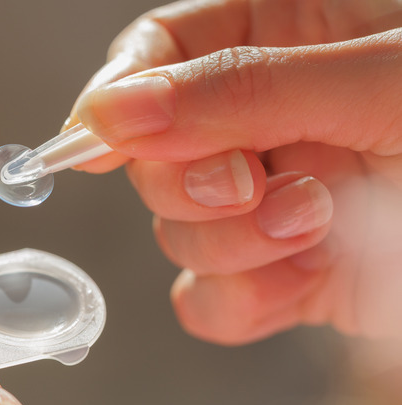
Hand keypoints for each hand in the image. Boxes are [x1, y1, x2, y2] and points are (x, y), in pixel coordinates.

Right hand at [64, 0, 401, 343]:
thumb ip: (242, 88)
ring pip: (176, 232)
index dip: (117, 95)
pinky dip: (241, 301)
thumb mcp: (382, 77)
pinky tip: (303, 281)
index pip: (156, 52)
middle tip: (257, 183)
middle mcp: (263, 119)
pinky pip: (208, 300)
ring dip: (233, 244)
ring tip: (318, 226)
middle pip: (152, 153)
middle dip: (192, 181)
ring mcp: (268, 201)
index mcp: (282, 34)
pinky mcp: (284, 274)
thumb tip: (113, 109)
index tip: (98, 137)